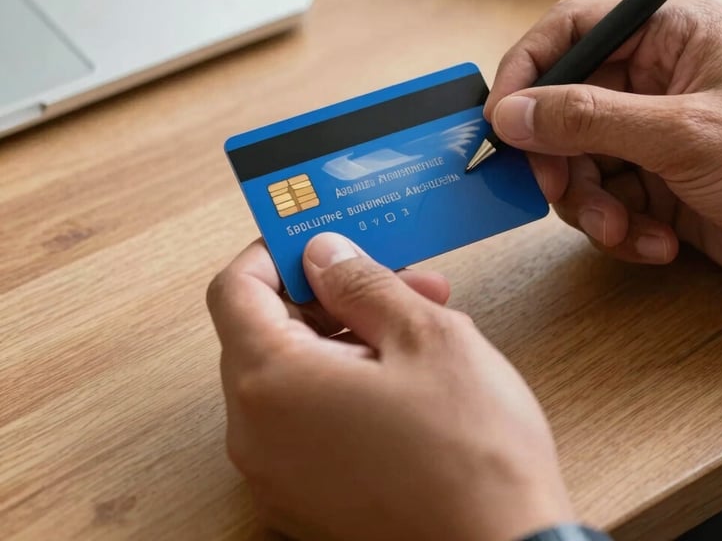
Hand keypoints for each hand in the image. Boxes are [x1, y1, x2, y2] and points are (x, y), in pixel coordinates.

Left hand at [207, 233, 572, 540]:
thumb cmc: (472, 454)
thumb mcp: (425, 337)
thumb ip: (362, 283)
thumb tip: (323, 253)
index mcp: (272, 383)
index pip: (236, 290)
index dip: (275, 253)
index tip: (319, 237)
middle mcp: (256, 434)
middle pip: (268, 331)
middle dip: (332, 294)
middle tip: (396, 278)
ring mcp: (278, 473)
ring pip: (294, 373)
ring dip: (348, 335)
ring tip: (419, 324)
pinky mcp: (306, 497)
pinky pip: (307, 417)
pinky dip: (345, 381)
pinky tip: (406, 376)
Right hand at [485, 0, 721, 286]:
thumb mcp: (683, 135)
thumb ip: (589, 118)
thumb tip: (511, 113)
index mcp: (667, 36)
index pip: (569, 31)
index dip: (525, 71)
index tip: (501, 120)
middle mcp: (653, 80)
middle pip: (562, 106)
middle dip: (559, 159)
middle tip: (560, 192)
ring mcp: (651, 134)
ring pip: (577, 161)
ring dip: (589, 205)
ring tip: (622, 230)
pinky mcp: (655, 182)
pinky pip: (604, 199)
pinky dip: (618, 227)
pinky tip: (656, 243)